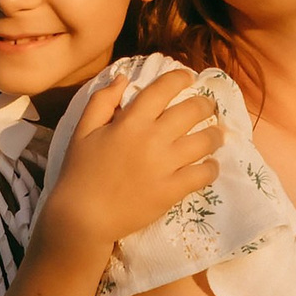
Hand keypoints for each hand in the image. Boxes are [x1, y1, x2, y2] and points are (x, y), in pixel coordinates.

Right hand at [41, 63, 218, 256]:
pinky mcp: (172, 190)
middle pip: (193, 110)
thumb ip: (101, 100)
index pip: (164, 88)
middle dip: (205, 104)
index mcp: (131, 121)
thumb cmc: (80, 172)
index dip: (181, 78)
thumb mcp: (82, 130)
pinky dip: (211, 168)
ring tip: (215, 135)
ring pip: (205, 141)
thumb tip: (123, 78)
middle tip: (207, 106)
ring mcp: (165, 166)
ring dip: (215, 135)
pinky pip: (203, 174)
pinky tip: (209, 165)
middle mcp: (152, 138)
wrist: (83, 217)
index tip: (188, 78)